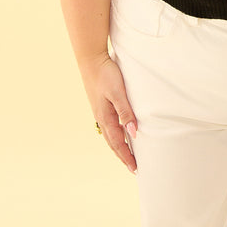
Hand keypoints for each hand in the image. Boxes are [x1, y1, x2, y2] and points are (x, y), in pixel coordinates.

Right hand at [81, 54, 137, 173]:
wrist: (92, 59)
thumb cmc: (106, 74)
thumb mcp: (118, 92)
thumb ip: (125, 112)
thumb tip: (133, 133)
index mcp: (105, 117)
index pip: (118, 142)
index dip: (127, 156)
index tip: (135, 168)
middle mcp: (101, 117)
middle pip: (113, 142)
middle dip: (122, 155)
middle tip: (133, 167)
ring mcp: (100, 111)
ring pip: (110, 134)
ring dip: (118, 146)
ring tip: (126, 154)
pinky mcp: (101, 104)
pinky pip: (109, 125)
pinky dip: (115, 134)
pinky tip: (119, 132)